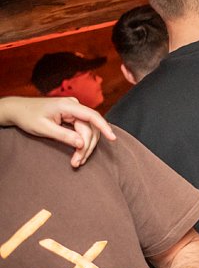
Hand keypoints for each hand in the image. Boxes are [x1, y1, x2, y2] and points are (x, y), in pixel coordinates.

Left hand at [0, 96, 114, 167]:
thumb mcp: (44, 129)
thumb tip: (82, 144)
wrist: (18, 110)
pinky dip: (82, 142)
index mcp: (67, 105)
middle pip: (90, 128)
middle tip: (77, 162)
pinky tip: (78, 153)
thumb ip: (64, 135)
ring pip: (89, 130)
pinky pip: (83, 130)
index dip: (105, 127)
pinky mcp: (73, 116)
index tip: (113, 139)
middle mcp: (74, 106)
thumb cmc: (28, 117)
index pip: (92, 116)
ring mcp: (74, 111)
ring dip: (85, 147)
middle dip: (87, 146)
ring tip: (77, 161)